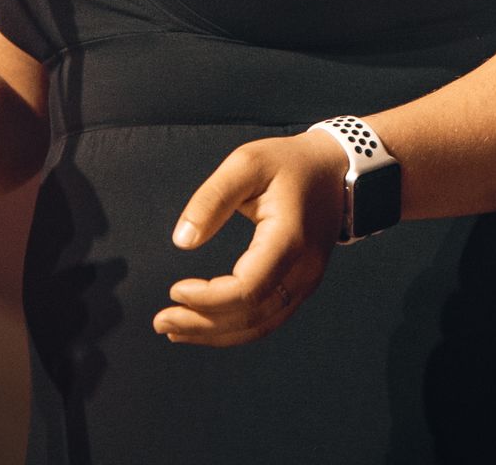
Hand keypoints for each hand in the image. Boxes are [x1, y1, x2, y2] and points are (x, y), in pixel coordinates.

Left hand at [152, 130, 347, 346]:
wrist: (334, 168)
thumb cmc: (288, 162)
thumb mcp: (247, 163)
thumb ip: (212, 198)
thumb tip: (182, 241)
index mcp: (289, 239)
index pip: (247, 289)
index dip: (208, 299)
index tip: (174, 290)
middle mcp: (303, 270)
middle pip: (251, 316)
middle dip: (202, 324)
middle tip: (161, 321)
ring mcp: (306, 282)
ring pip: (260, 326)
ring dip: (215, 333)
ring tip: (175, 329)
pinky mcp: (302, 284)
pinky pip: (268, 318)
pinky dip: (235, 328)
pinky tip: (206, 324)